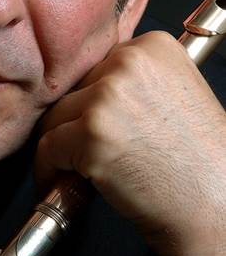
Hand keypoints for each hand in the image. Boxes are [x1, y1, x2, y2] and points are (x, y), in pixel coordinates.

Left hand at [35, 31, 225, 255]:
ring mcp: (108, 96)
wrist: (219, 209)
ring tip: (77, 170)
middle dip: (78, 120)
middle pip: (76, 87)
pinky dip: (48, 168)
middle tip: (89, 150)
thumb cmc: (203, 161)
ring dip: (63, 144)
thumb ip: (134, 80)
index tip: (95, 122)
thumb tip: (87, 86)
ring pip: (56, 114)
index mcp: (154, 46)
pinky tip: (60, 183)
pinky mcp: (92, 134)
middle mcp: (130, 61)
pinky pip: (47, 146)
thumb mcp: (177, 94)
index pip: (99, 65)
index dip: (94, 98)